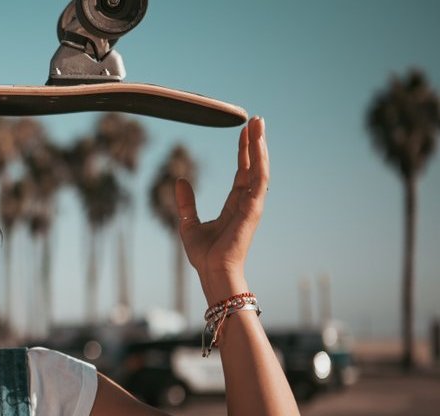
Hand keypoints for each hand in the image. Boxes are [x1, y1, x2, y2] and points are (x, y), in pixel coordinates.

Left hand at [175, 117, 268, 298]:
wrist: (212, 272)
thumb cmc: (204, 255)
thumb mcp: (188, 223)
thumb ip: (186, 203)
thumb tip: (180, 181)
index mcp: (234, 205)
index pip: (241, 172)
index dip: (243, 152)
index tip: (244, 132)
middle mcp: (246, 203)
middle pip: (253, 166)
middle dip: (255, 143)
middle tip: (257, 120)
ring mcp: (251, 205)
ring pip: (259, 169)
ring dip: (260, 146)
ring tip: (259, 124)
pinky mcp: (253, 209)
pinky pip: (259, 180)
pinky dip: (259, 161)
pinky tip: (258, 145)